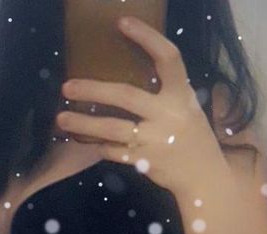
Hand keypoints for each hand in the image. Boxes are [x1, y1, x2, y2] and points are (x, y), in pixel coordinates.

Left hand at [56, 15, 227, 194]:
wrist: (205, 178)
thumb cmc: (193, 138)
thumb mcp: (188, 110)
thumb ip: (166, 94)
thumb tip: (129, 77)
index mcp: (182, 97)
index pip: (168, 58)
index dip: (147, 37)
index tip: (122, 23)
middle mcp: (169, 116)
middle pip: (125, 95)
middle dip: (92, 90)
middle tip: (66, 88)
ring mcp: (156, 140)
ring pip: (112, 128)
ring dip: (83, 124)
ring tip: (62, 119)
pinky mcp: (145, 162)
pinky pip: (114, 151)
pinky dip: (99, 145)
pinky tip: (88, 140)